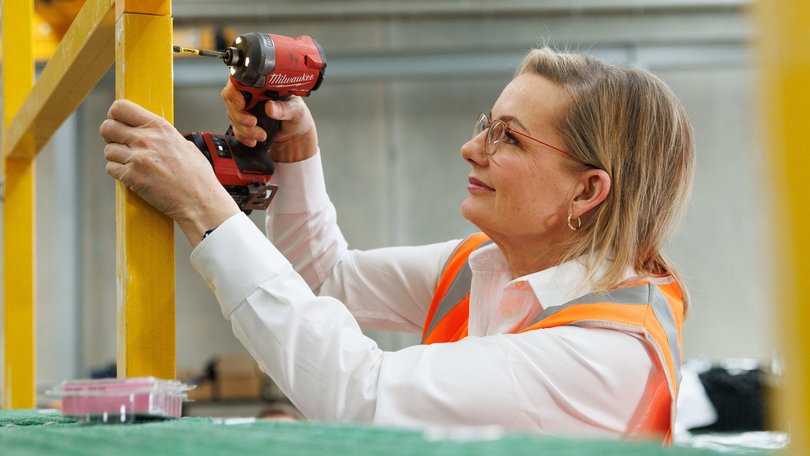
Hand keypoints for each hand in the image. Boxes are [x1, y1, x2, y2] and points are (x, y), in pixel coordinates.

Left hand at [100, 99, 239, 245]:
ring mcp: (137, 158)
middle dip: (110, 136)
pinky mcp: (131, 177)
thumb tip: (149, 133)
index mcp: (159, 127)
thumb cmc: (197, 177)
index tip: (118, 122)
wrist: (199, 201)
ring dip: (116, 157)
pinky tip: (133, 175)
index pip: (121, 108)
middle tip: (120, 143)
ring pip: (108, 150)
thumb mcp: (184, 145)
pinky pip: (111, 168)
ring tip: (132, 164)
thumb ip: (162, 136)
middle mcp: (146, 139)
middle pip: (107, 127)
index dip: (115, 116)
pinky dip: (119, 172)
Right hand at [221, 80, 317, 161]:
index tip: (241, 104)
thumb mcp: (296, 110)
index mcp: (262, 84)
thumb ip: (285, 108)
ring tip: (261, 135)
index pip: (240, 81)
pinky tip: (253, 141)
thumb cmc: (297, 115)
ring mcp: (246, 108)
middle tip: (253, 123)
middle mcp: (251, 93)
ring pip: (233, 116)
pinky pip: (236, 129)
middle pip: (231, 99)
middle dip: (239, 115)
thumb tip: (270, 107)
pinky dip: (243, 137)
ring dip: (244, 129)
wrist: (296, 133)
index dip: (235, 91)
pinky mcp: (244, 122)